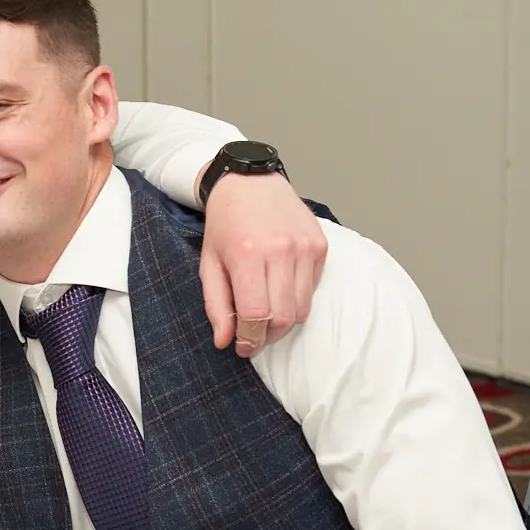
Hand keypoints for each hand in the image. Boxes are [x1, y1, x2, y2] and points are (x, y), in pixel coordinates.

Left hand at [198, 171, 327, 355]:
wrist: (250, 183)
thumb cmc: (225, 224)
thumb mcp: (208, 263)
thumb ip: (216, 304)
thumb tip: (224, 341)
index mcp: (247, 254)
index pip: (257, 314)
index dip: (250, 338)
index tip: (242, 347)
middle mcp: (280, 250)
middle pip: (283, 317)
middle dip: (267, 335)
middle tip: (253, 336)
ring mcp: (305, 248)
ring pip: (302, 308)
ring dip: (284, 321)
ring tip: (265, 316)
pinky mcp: (322, 246)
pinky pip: (313, 289)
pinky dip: (297, 298)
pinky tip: (279, 287)